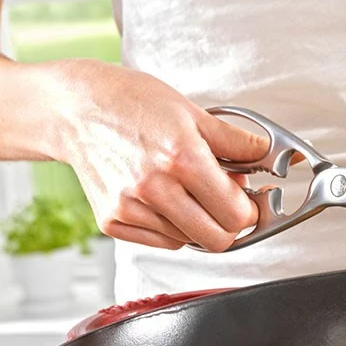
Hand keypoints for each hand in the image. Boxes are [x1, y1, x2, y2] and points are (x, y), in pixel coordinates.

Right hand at [49, 60, 269, 251]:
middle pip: (217, 240)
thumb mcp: (193, 112)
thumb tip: (271, 156)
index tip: (248, 200)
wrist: (73, 108)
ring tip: (187, 189)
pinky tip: (163, 197)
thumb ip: (237, 143)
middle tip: (225, 201)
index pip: (235, 214)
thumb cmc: (131, 103)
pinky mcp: (112, 221)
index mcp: (181, 159)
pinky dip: (171, 226)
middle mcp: (154, 188)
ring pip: (189, 242)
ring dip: (198, 222)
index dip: (249, 210)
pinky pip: (161, 241)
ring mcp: (130, 208)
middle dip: (229, 223)